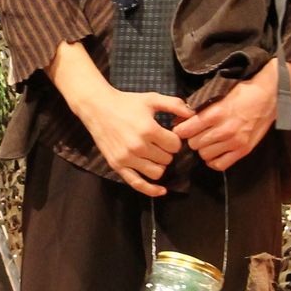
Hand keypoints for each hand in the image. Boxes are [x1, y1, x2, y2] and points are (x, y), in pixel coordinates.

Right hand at [77, 83, 192, 198]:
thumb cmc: (127, 102)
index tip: (170, 135)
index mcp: (148, 129)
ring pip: (157, 172)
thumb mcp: (151, 99)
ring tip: (155, 155)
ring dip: (160, 165)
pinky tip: (162, 191)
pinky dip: (151, 190)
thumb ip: (174, 104)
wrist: (98, 108)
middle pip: (167, 159)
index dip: (175, 140)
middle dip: (167, 152)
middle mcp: (138, 146)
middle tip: (161, 143)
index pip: (175, 145)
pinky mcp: (118, 165)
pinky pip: (137, 184)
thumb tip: (193, 114)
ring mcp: (127, 158)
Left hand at [178, 71, 278, 171]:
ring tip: (208, 141)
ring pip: (204, 155)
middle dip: (192, 138)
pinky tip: (215, 152)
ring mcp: (235, 142)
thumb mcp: (219, 95)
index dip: (181, 130)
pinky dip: (214, 160)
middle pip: (194, 144)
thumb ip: (199, 108)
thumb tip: (179, 119)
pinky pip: (220, 165)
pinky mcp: (243, 150)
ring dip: (203, 149)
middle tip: (197, 133)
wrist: (270, 96)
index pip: (186, 130)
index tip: (183, 128)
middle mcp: (224, 130)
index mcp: (216, 113)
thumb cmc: (243, 92)